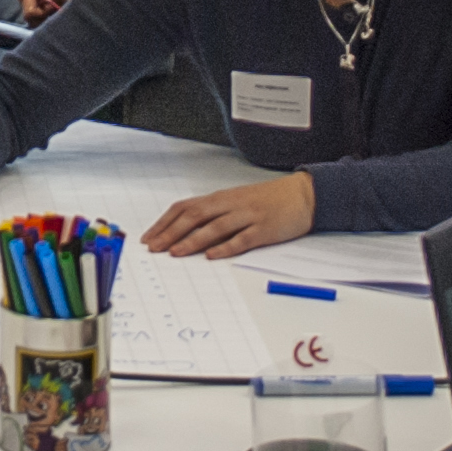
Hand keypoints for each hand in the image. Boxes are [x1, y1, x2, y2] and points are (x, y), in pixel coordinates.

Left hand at [144, 172, 318, 257]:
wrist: (302, 195)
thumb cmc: (267, 200)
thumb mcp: (236, 202)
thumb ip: (213, 214)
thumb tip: (184, 232)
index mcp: (220, 198)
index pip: (185, 207)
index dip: (164, 222)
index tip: (149, 237)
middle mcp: (230, 205)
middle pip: (195, 216)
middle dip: (171, 233)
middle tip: (154, 248)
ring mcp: (247, 216)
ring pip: (214, 227)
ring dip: (192, 240)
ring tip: (175, 252)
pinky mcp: (263, 230)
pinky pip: (241, 239)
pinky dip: (225, 248)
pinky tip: (212, 256)